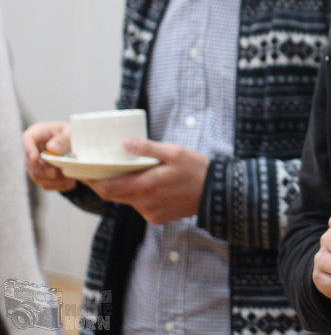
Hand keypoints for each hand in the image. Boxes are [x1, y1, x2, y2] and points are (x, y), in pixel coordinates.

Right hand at [23, 121, 75, 191]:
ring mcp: (35, 164)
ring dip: (53, 180)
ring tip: (70, 179)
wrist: (79, 145)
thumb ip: (64, 140)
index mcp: (38, 133)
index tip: (36, 159)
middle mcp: (33, 149)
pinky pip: (44, 183)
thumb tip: (51, 149)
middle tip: (58, 173)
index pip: (28, 139)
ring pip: (37, 175)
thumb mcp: (72, 133)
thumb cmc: (74, 134)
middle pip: (31, 162)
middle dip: (44, 170)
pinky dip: (57, 185)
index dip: (29, 150)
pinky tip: (70, 183)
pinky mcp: (41, 174)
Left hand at [82, 139, 208, 224]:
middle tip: (97, 168)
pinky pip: (140, 206)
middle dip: (102, 182)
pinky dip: (138, 195)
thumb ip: (147, 148)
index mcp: (145, 186)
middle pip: (112, 195)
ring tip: (126, 172)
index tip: (82, 170)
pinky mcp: (157, 218)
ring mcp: (150, 213)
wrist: (217, 193)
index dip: (90, 180)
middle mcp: (144, 203)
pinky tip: (149, 184)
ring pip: (126, 200)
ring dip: (122, 188)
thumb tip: (124, 143)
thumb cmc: (197, 170)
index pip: (106, 188)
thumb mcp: (174, 152)